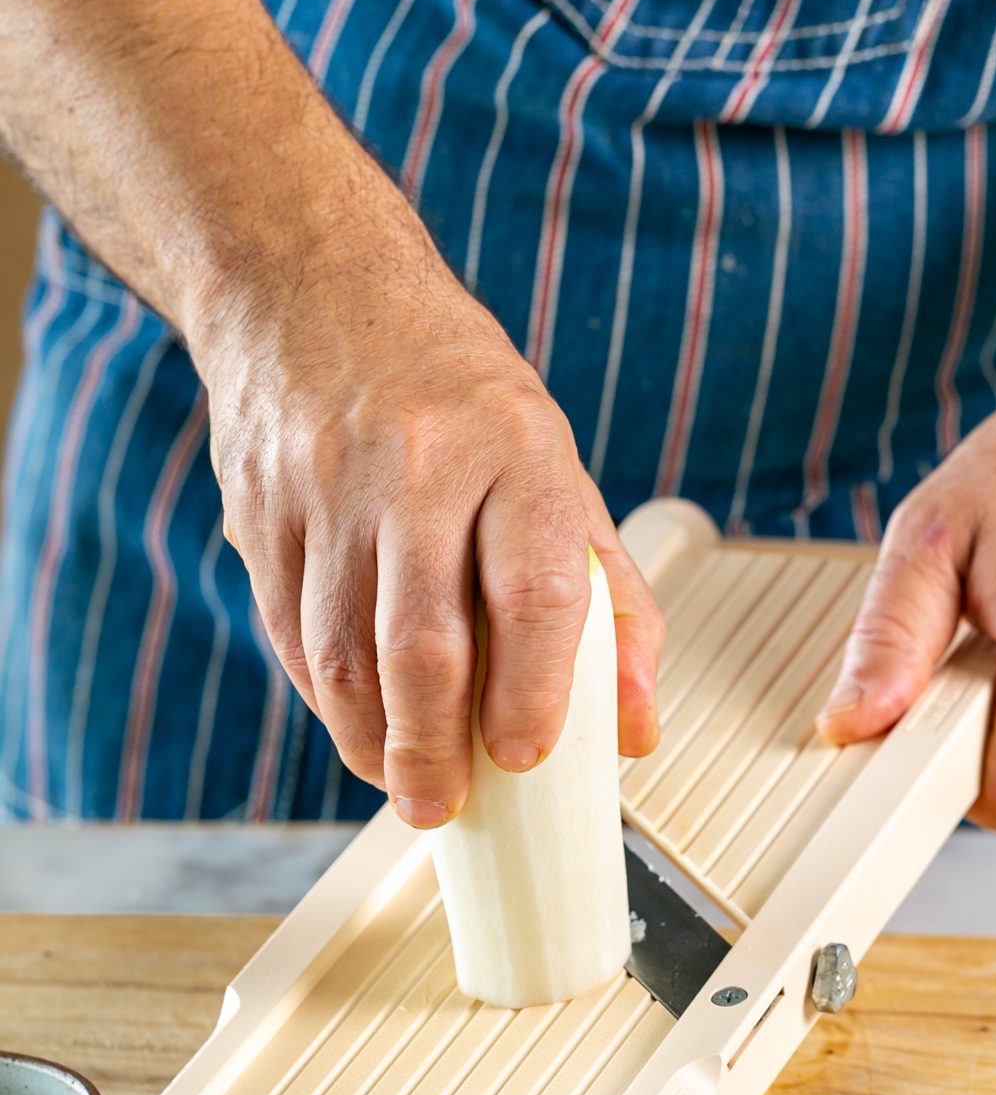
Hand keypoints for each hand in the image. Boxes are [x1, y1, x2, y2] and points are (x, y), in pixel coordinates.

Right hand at [192, 169, 662, 827]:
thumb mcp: (554, 466)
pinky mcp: (260, 507)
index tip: (525, 756)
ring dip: (371, 739)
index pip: (533, 593)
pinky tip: (355, 720)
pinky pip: (289, 630)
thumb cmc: (455, 389)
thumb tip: (636, 726)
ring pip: (341, 652)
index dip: (533, 692)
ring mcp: (325, 484)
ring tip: (401, 780)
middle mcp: (417, 464)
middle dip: (433, 750)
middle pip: (421, 644)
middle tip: (443, 806)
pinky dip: (323, 696)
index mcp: (514, 446)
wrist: (315, 288)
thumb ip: (609, 596)